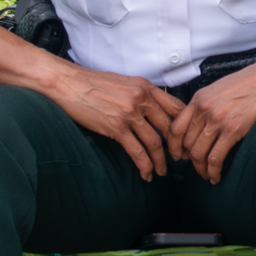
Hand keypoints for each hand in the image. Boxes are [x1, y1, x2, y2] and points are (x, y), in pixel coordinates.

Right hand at [48, 65, 181, 180]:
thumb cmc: (93, 83)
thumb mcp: (125, 82)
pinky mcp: (116, 127)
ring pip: (155, 142)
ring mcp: (130, 114)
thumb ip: (141, 94)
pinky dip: (144, 166)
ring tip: (162, 171)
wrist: (68, 83)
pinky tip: (146, 174)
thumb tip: (153, 109)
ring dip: (161, 161)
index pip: (176, 107)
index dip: (184, 125)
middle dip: (176, 147)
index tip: (186, 138)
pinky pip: (137, 151)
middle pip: (169, 127)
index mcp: (146, 87)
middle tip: (179, 159)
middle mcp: (142, 99)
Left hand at [169, 55, 255, 182]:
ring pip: (198, 153)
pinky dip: (213, 171)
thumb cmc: (249, 81)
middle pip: (187, 143)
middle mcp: (204, 110)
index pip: (176, 128)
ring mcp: (217, 120)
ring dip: (201, 169)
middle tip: (197, 167)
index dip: (174, 146)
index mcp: (198, 99)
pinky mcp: (233, 130)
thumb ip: (205, 105)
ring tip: (207, 175)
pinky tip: (216, 176)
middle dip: (190, 160)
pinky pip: (215, 157)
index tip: (178, 155)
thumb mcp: (218, 88)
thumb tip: (200, 124)